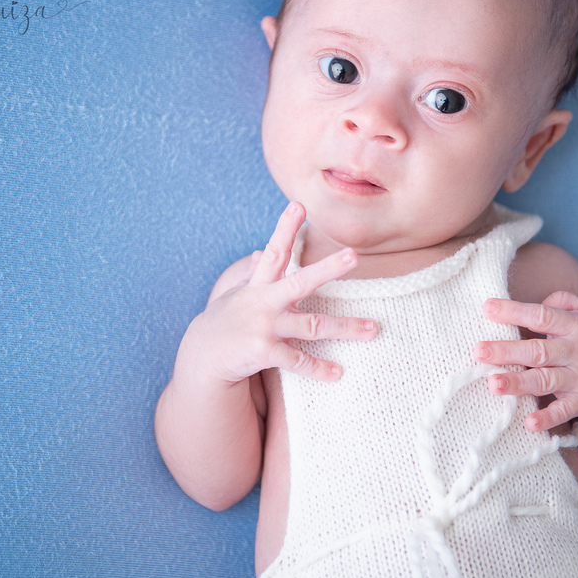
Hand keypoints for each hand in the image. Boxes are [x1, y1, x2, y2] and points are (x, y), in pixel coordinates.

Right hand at [181, 201, 377, 384]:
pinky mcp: (264, 352)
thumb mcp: (237, 293)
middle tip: (354, 255)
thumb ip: (251, 273)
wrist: (204, 356)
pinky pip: (298, 361)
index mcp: (260, 284)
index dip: (285, 227)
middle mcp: (264, 302)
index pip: (275, 251)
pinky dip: (318, 368)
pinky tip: (337, 373)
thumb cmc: (228, 319)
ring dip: (345, 328)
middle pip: (301, 282)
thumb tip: (259, 252)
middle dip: (328, 268)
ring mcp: (265, 327)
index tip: (299, 204)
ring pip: (313, 326)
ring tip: (373, 329)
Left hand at [473, 291, 577, 431]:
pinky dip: (549, 418)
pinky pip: (565, 411)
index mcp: (575, 325)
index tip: (487, 308)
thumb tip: (538, 300)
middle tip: (478, 350)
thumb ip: (564, 300)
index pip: (541, 316)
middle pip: (538, 350)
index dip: (514, 311)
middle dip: (506, 351)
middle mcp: (577, 350)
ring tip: (493, 384)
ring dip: (519, 383)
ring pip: (546, 380)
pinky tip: (529, 423)